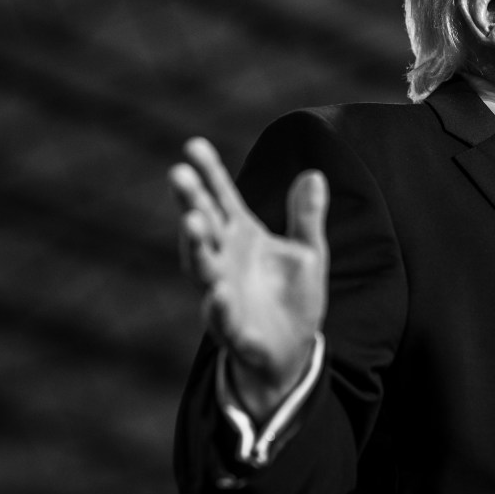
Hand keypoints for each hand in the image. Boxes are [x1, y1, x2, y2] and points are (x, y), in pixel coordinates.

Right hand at [169, 137, 329, 418]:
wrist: (292, 349)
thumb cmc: (291, 296)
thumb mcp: (308, 252)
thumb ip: (307, 216)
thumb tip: (315, 173)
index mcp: (241, 237)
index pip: (222, 199)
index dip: (209, 174)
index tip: (193, 144)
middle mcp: (224, 261)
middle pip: (204, 227)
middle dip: (191, 201)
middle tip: (179, 173)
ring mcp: (223, 294)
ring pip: (202, 269)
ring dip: (195, 247)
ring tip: (193, 222)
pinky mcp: (233, 330)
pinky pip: (222, 318)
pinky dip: (217, 307)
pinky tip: (217, 293)